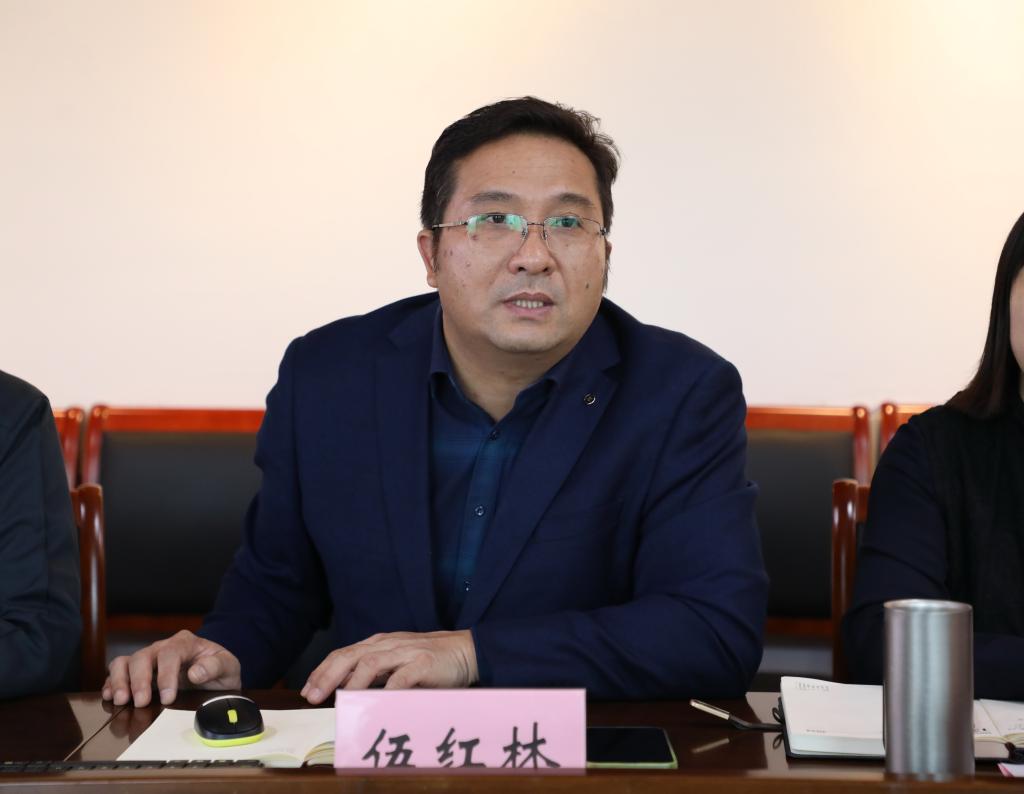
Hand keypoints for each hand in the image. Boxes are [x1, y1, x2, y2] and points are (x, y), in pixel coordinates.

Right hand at [101, 630, 240, 706]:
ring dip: (120, 680)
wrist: (216, 673)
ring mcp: (149, 659)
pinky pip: (118, 672)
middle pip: (143, 656)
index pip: (170, 653)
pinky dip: (112, 683)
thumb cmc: (220, 668)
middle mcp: (163, 648)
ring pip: (126, 661)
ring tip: (120, 699)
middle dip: (139, 680)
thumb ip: (215, 666)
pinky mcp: (139, 672)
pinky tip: (110, 696)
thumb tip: (195, 673)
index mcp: (185, 643)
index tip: (167, 697)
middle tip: (139, 702)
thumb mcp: (228, 666)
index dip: (166, 675)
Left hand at [300, 630, 477, 703]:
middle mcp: (388, 644)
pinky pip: (401, 678)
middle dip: (327, 675)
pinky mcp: (423, 662)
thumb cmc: (429, 661)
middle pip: (350, 656)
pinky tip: (377, 703)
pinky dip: (387, 691)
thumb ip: (375, 674)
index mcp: (379, 644)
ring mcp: (406, 651)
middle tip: (312, 696)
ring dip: (352, 683)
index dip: (322, 670)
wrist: (465, 650)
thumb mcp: (397, 663)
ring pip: (371, 663)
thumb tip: (345, 693)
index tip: (307, 689)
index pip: (343, 653)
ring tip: (339, 700)